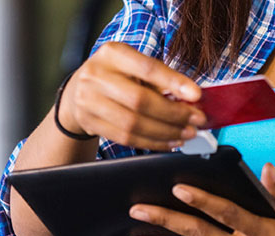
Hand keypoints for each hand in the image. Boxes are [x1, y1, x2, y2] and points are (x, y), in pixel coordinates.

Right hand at [59, 42, 206, 149]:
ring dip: (165, 132)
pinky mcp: (90, 122)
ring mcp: (89, 100)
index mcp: (112, 53)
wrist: (78, 91)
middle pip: (140, 100)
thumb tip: (192, 98)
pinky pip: (126, 138)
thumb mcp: (133, 66)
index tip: (196, 95)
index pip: (147, 68)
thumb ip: (159, 79)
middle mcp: (96, 75)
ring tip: (186, 133)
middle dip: (173, 113)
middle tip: (196, 120)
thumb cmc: (115, 75)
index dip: (173, 83)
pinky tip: (169, 141)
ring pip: (133, 123)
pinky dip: (152, 142)